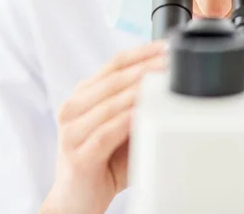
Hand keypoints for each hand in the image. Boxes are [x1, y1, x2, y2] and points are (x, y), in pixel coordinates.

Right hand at [41, 41, 167, 213]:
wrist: (75, 201)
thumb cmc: (102, 162)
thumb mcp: (122, 127)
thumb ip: (137, 106)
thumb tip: (170, 86)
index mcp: (84, 96)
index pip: (115, 64)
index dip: (142, 52)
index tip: (167, 45)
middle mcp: (73, 109)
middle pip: (114, 79)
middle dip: (146, 68)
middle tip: (171, 61)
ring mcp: (71, 132)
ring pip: (110, 103)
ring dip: (140, 91)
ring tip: (163, 82)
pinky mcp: (78, 157)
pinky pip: (106, 133)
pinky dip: (126, 121)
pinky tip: (143, 113)